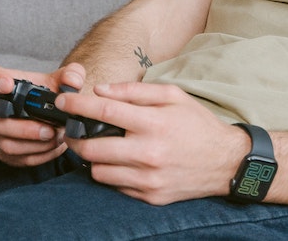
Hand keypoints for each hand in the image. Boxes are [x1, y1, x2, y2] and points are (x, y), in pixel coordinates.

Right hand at [0, 62, 85, 167]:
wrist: (60, 113)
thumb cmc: (56, 92)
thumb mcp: (67, 79)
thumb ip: (72, 74)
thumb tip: (72, 81)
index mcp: (5, 83)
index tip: (8, 85)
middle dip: (25, 129)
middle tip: (50, 130)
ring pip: (7, 144)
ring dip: (34, 145)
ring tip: (57, 138)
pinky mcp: (5, 152)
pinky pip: (17, 159)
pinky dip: (38, 155)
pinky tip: (54, 148)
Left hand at [57, 81, 249, 204]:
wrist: (225, 162)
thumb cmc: (197, 124)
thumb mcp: (173, 96)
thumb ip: (135, 90)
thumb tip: (100, 90)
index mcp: (154, 123)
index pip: (104, 112)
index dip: (78, 106)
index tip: (63, 103)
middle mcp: (148, 153)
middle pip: (92, 149)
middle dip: (77, 138)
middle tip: (76, 132)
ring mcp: (148, 179)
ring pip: (99, 172)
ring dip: (95, 159)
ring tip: (104, 147)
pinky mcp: (149, 196)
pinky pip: (116, 186)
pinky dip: (114, 174)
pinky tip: (124, 163)